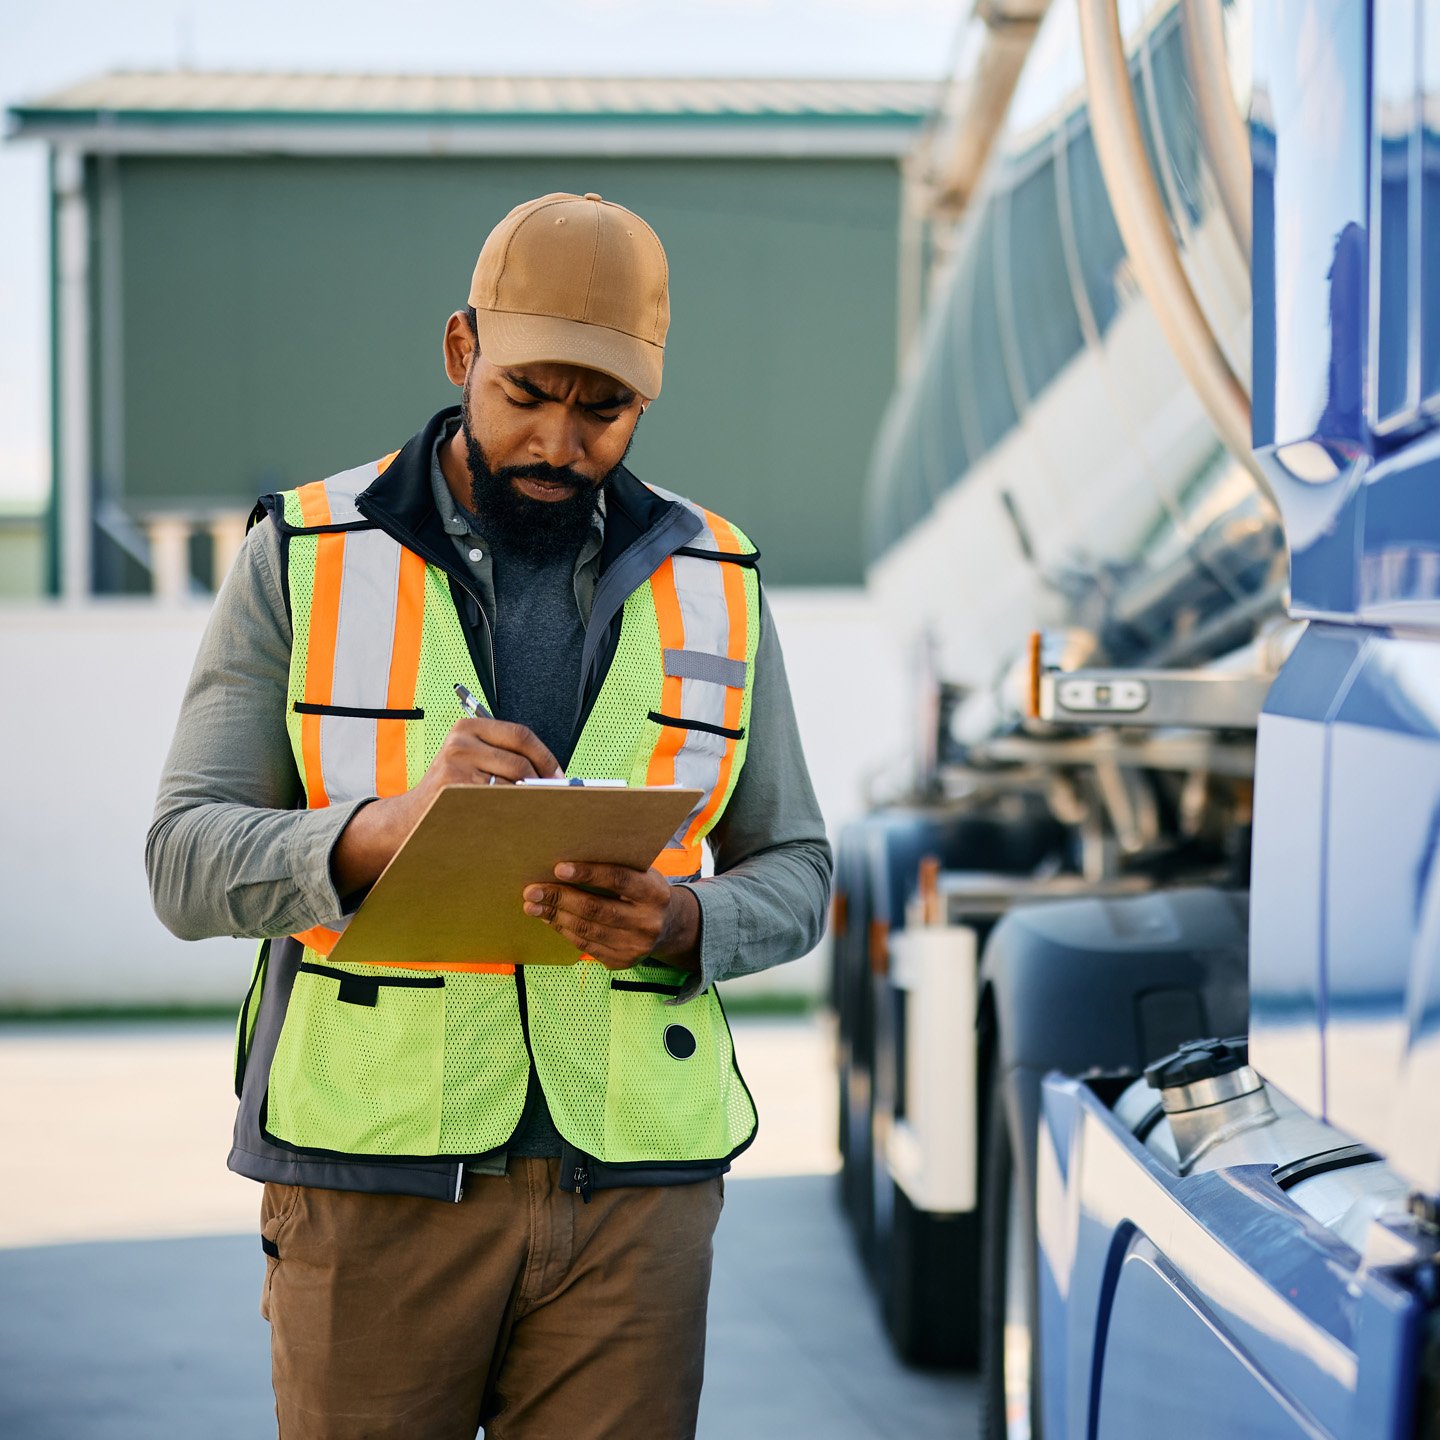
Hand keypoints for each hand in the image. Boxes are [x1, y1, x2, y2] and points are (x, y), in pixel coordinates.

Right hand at [332, 718, 560, 893]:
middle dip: (542, 784)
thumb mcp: (471, 760)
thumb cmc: (451, 790)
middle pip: (519, 763)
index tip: (560, 776)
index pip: (520, 735)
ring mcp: (454, 765)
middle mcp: (460, 741)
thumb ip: (504, 757)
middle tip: (555, 799)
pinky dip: (513, 813)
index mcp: (469, 727)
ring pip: (511, 786)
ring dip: (529, 802)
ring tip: (537, 811)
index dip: (546, 757)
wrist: (411, 817)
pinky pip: (497, 803)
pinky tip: (516, 820)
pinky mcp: (453, 789)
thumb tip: (553, 775)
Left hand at [522, 863, 699, 971]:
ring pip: (586, 930)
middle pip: (596, 909)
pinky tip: (550, 918)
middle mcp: (648, 922)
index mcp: (655, 893)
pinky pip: (586, 946)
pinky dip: (564, 930)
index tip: (558, 868)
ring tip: (532, 905)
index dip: (588, 873)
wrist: (669, 926)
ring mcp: (635, 946)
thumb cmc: (645, 890)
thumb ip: (616, 867)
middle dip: (559, 898)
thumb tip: (567, 863)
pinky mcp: (623, 962)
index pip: (619, 880)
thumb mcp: (641, 874)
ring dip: (555, 916)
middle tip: (532, 890)